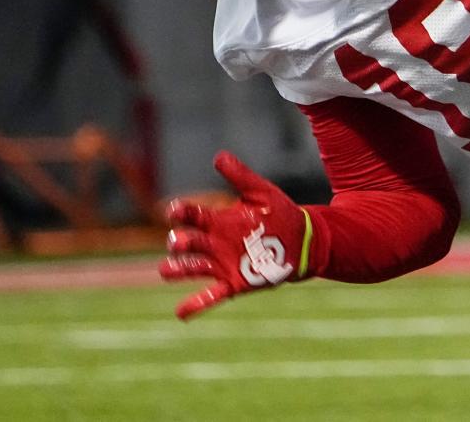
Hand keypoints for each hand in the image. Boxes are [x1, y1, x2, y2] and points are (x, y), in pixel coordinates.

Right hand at [159, 150, 312, 319]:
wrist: (303, 240)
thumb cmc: (279, 214)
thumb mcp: (261, 192)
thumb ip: (240, 176)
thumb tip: (218, 156)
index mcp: (218, 220)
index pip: (191, 216)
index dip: (180, 213)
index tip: (172, 211)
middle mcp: (214, 243)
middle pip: (188, 243)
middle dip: (178, 243)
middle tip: (176, 242)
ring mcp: (222, 264)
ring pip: (192, 268)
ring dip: (178, 269)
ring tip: (167, 270)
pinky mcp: (233, 284)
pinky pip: (210, 296)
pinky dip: (194, 304)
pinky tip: (180, 313)